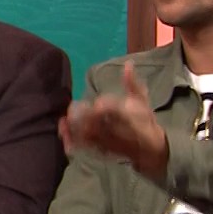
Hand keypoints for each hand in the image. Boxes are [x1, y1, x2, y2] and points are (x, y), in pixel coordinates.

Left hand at [60, 63, 167, 178]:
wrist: (149, 147)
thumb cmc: (143, 120)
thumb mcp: (142, 100)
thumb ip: (132, 83)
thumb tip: (128, 64)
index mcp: (129, 115)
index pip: (117, 110)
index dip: (106, 106)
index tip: (97, 103)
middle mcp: (117, 129)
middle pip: (98, 124)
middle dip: (84, 117)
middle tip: (73, 109)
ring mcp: (108, 140)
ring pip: (88, 136)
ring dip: (74, 128)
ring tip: (64, 120)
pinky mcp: (101, 149)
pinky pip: (84, 146)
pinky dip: (72, 140)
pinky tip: (63, 132)